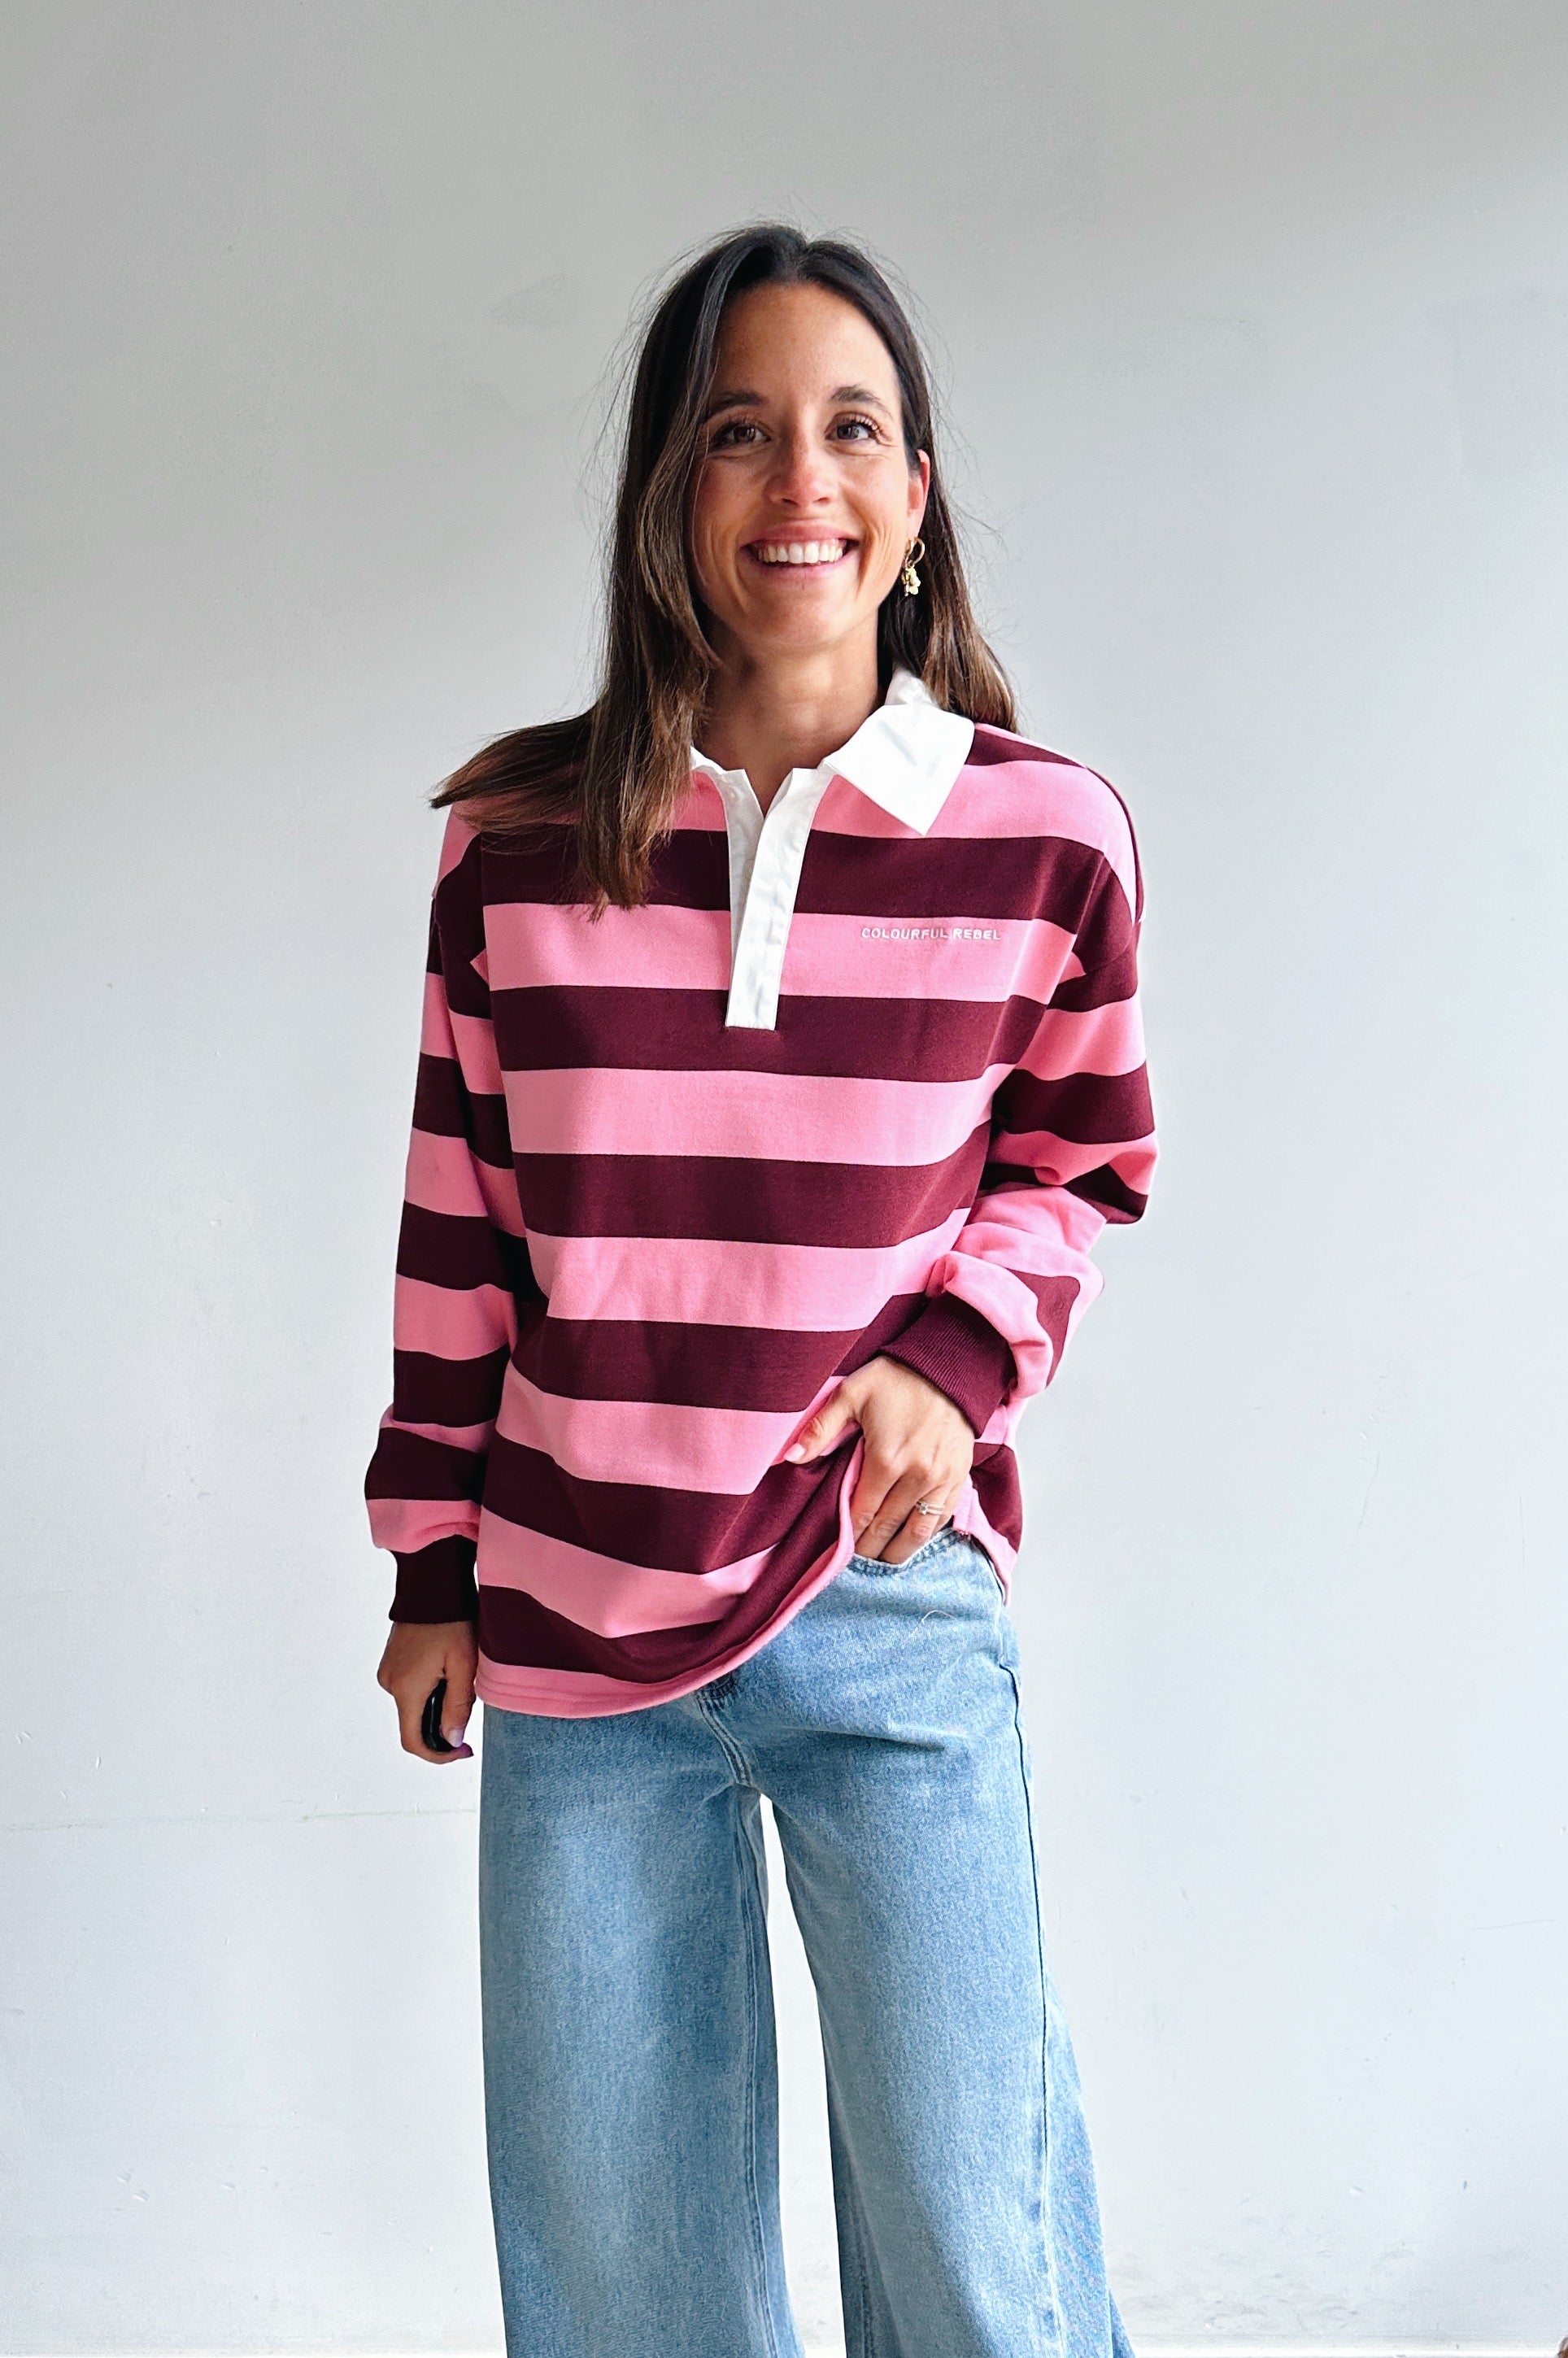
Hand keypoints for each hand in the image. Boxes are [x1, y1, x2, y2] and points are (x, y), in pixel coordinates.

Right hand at [376, 1619, 478, 1761]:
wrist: (433, 1585)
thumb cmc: (452, 1620)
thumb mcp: (464, 1665)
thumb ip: (458, 1707)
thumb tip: (452, 1740)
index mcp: (407, 1689)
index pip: (413, 1741)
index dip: (438, 1755)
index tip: (462, 1750)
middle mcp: (391, 1684)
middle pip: (415, 1724)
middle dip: (442, 1725)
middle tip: (470, 1707)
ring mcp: (389, 1672)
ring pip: (415, 1706)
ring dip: (437, 1704)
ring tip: (460, 1676)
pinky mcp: (392, 1662)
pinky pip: (410, 1689)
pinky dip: (429, 1690)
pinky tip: (446, 1668)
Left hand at [784, 1356, 973, 1562]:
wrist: (948, 1367)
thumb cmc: (896, 1379)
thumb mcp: (851, 1393)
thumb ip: (820, 1429)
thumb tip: (790, 1458)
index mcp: (886, 1460)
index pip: (862, 1514)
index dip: (849, 1537)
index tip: (837, 1552)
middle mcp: (917, 1477)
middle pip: (887, 1529)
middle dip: (868, 1550)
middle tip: (853, 1564)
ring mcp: (942, 1481)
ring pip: (917, 1533)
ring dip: (896, 1553)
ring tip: (880, 1562)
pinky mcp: (959, 1478)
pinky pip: (940, 1520)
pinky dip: (923, 1537)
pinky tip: (908, 1543)